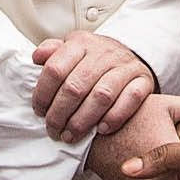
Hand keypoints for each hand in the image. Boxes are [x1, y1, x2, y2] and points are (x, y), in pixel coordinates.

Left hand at [31, 30, 156, 141]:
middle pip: (75, 86)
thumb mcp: (72, 50)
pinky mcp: (143, 80)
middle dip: (60, 113)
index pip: (55, 69)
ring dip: (83, 121)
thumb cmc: (95, 59)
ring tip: (71, 135)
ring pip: (101, 96)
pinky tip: (101, 129)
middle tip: (53, 129)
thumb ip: (52, 53)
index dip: (43, 94)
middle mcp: (104, 53)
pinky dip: (114, 117)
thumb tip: (36, 58)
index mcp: (81, 43)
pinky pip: (130, 100)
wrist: (130, 56)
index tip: (39, 111)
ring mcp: (125, 66)